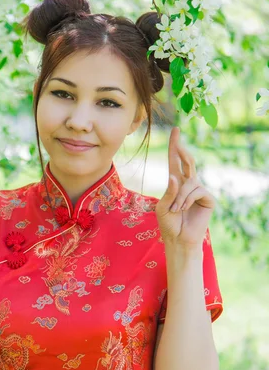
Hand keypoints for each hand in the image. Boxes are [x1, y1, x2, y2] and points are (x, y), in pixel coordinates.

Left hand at [155, 127, 215, 247]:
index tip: (175, 130)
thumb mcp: (163, 206)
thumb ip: (169, 192)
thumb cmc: (168, 224)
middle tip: (177, 140)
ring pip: (189, 182)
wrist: (178, 239)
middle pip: (187, 162)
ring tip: (176, 210)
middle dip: (181, 150)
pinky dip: (187, 199)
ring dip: (179, 196)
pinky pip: (196, 190)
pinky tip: (184, 209)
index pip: (175, 161)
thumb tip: (175, 176)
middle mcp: (188, 184)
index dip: (175, 146)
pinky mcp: (207, 198)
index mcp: (175, 183)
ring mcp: (199, 190)